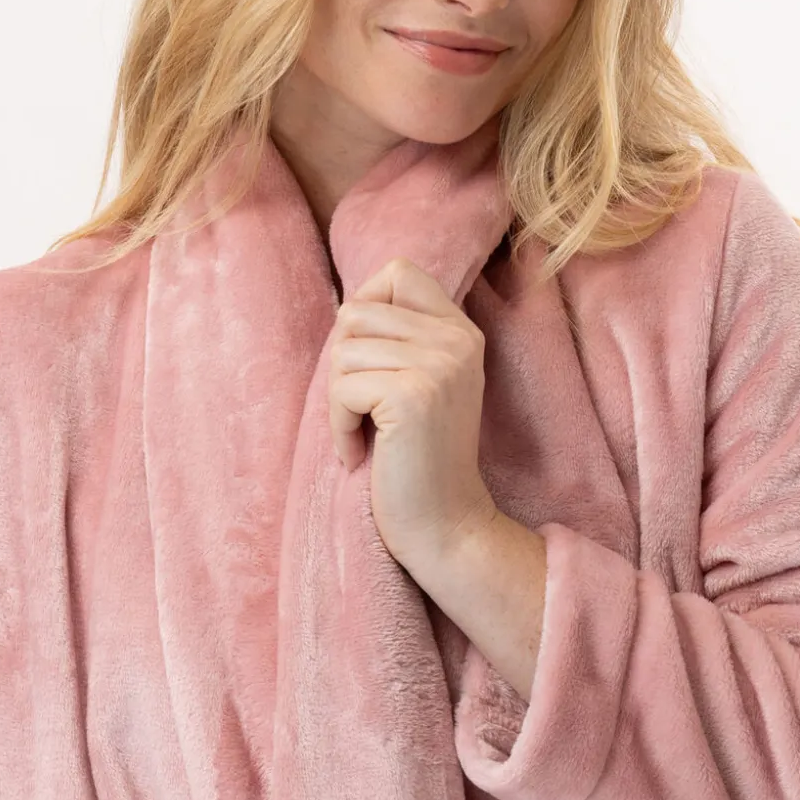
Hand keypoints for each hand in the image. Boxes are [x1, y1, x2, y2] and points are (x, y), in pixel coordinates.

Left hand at [327, 256, 497, 566]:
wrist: (445, 527)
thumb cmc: (417, 464)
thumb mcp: (420, 387)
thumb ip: (399, 341)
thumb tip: (347, 309)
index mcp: (461, 332)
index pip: (398, 272)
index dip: (365, 306)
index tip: (366, 364)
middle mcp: (457, 340)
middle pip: (358, 310)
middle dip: (343, 362)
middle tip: (359, 409)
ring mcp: (439, 365)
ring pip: (344, 349)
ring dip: (338, 400)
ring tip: (362, 436)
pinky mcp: (413, 395)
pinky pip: (342, 389)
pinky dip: (338, 428)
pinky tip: (357, 456)